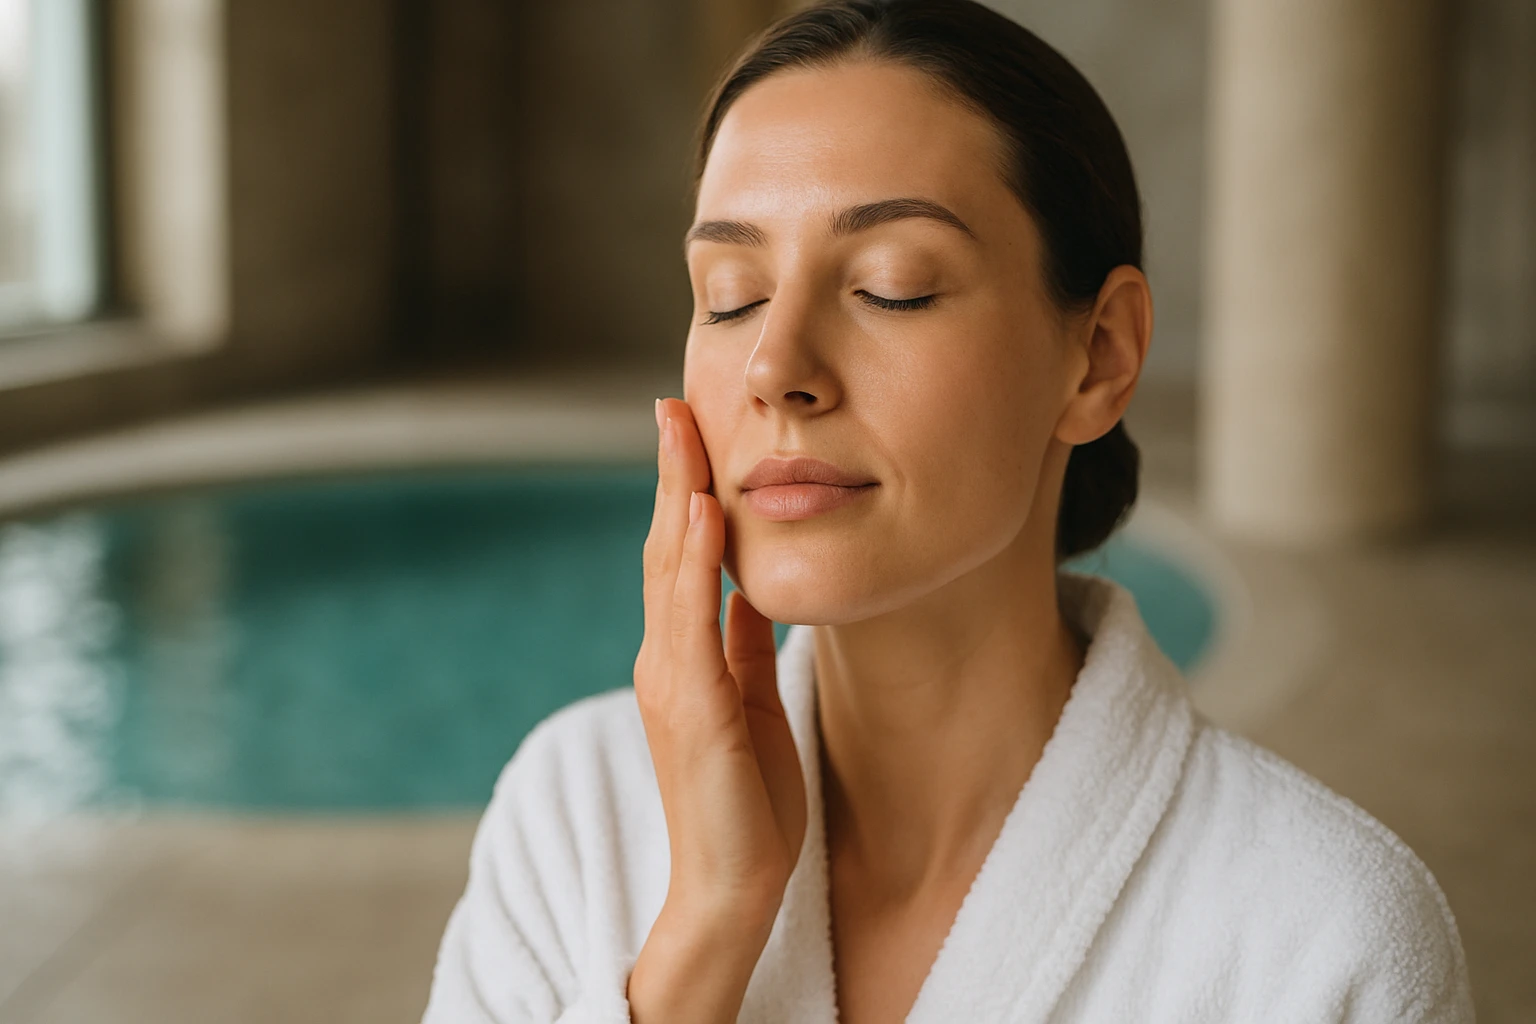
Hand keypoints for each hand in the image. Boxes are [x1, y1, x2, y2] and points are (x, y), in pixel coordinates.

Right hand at [627, 398, 807, 1021]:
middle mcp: (665, 661)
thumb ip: (741, 646)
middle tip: (674, 404)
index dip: (681, 491)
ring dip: (675, 496)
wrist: (733, 887)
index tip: (690, 430)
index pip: (678, 557)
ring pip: (668, 571)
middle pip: (662, 548)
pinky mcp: (692, 709)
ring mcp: (671, 683)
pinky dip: (693, 563)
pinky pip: (691, 621)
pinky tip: (702, 513)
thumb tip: (749, 588)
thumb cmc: (747, 803)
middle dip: (670, 474)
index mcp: (681, 660)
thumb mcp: (751, 704)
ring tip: (682, 430)